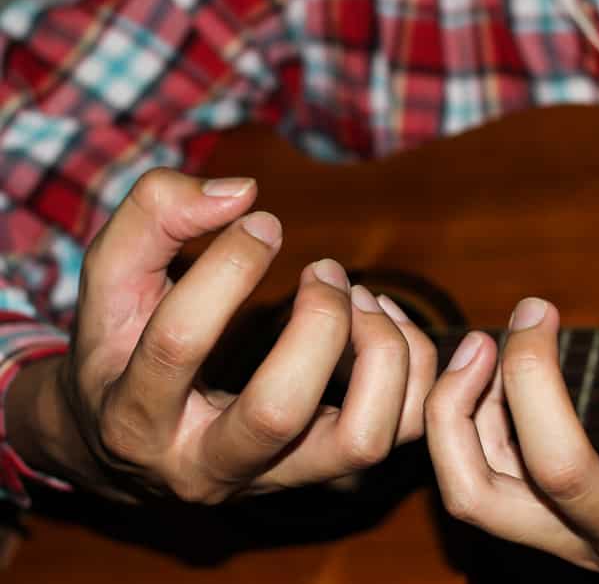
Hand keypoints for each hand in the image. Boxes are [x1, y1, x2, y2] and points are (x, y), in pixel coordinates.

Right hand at [7, 169, 435, 502]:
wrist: (130, 441)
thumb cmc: (120, 346)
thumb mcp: (110, 278)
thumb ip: (154, 216)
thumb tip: (243, 193)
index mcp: (135, 415)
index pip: (180, 346)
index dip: (227, 269)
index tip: (263, 222)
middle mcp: (206, 466)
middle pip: (279, 412)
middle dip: (319, 325)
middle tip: (326, 271)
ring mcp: (276, 478)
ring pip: (361, 441)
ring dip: (382, 354)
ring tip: (363, 297)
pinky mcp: (328, 472)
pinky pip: (403, 432)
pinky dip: (416, 369)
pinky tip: (384, 318)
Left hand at [425, 233, 598, 582]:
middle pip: (554, 465)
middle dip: (531, 371)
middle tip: (536, 306)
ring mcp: (586, 548)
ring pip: (480, 497)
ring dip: (459, 411)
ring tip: (480, 344)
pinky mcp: (553, 545)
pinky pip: (475, 494)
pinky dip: (459, 431)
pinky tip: (484, 380)